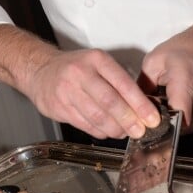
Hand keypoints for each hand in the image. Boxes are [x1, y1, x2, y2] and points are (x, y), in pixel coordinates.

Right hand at [23, 47, 160, 139]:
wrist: (39, 69)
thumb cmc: (75, 68)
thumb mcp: (97, 64)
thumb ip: (118, 82)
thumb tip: (142, 107)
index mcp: (97, 60)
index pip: (123, 83)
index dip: (140, 104)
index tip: (152, 118)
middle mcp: (81, 73)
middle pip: (110, 101)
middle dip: (129, 120)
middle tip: (140, 131)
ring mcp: (67, 90)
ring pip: (97, 116)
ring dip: (115, 129)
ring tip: (125, 133)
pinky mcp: (59, 106)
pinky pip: (84, 124)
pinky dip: (100, 131)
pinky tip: (107, 131)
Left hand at [139, 24, 192, 127]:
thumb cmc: (181, 50)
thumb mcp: (153, 62)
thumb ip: (143, 86)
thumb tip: (133, 104)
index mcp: (183, 87)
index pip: (174, 120)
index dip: (157, 124)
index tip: (143, 119)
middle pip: (174, 123)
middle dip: (157, 120)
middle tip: (144, 108)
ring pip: (178, 120)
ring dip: (164, 114)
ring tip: (154, 99)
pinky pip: (182, 114)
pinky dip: (172, 109)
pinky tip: (164, 97)